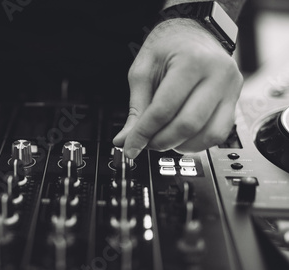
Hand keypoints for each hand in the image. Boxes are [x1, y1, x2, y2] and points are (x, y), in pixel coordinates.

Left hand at [113, 18, 242, 158]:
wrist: (194, 31)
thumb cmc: (168, 46)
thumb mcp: (143, 72)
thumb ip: (136, 109)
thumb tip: (125, 140)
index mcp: (192, 61)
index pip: (164, 109)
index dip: (144, 133)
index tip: (130, 147)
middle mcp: (218, 74)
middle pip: (188, 125)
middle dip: (161, 141)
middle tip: (144, 143)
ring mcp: (231, 88)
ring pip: (208, 134)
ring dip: (180, 145)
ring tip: (162, 139)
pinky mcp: (234, 100)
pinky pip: (219, 133)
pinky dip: (196, 143)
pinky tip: (180, 138)